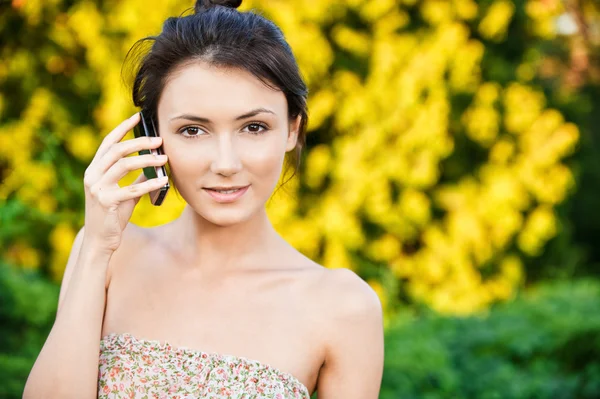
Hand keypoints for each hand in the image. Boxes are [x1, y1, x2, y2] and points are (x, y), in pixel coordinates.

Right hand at [82, 113, 167, 252]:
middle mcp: (93, 175)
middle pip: (117, 150)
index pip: (107, 142)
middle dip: (140, 142)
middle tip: (159, 140)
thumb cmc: (112, 214)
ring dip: (147, 160)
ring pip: (124, 165)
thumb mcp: (123, 193)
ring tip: (164, 159)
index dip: (122, 128)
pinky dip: (150, 184)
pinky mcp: (106, 202)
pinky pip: (131, 189)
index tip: (137, 116)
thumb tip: (155, 164)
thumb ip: (135, 178)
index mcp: (95, 169)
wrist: (99, 240)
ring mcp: (97, 188)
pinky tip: (163, 181)